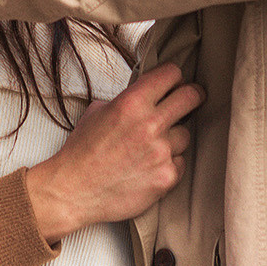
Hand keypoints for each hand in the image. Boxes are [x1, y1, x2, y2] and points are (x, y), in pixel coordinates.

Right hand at [22, 62, 203, 241]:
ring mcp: (161, 152)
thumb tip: (147, 93)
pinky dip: (169, 164)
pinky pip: (180, 162)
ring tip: (151, 147)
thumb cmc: (82, 151)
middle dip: (193, 96)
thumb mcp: (98, 111)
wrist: (73, 191)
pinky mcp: (167, 177)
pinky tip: (150, 167)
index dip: (174, 76)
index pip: (172, 74)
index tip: (175, 82)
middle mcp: (150, 124)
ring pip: (185, 134)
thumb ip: (127, 99)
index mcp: (132, 102)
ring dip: (173, 138)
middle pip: (192, 97)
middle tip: (191, 100)